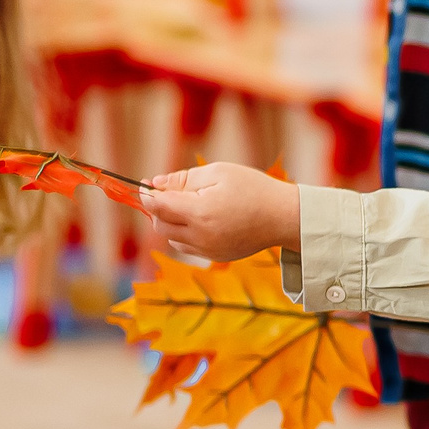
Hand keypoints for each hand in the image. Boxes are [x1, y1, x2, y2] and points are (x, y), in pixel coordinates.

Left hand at [141, 163, 302, 259]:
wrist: (284, 216)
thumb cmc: (253, 188)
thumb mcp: (218, 172)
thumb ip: (183, 179)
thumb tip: (155, 184)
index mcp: (199, 213)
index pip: (157, 205)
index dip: (146, 194)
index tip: (145, 185)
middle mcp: (200, 236)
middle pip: (159, 225)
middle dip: (157, 209)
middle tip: (167, 193)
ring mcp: (208, 249)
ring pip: (171, 238)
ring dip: (171, 222)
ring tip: (188, 206)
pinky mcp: (216, 256)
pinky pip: (188, 247)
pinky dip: (185, 234)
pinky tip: (201, 220)